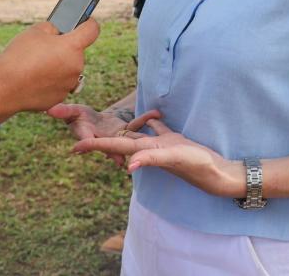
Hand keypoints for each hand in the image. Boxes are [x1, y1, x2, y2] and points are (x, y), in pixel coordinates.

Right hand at [0, 19, 98, 113]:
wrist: (2, 87)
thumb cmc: (18, 57)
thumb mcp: (36, 31)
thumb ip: (54, 28)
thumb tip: (60, 32)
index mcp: (72, 47)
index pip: (93, 30)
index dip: (89, 24)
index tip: (85, 23)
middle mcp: (76, 66)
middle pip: (77, 52)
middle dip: (65, 49)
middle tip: (45, 50)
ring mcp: (69, 84)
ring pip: (69, 69)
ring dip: (59, 66)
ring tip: (37, 66)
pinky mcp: (60, 98)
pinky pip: (60, 84)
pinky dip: (52, 82)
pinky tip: (35, 80)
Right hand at [47, 103, 159, 163]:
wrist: (92, 120)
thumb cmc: (78, 117)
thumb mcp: (71, 112)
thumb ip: (64, 111)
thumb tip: (49, 109)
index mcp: (89, 136)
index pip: (87, 140)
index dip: (87, 143)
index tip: (86, 149)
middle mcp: (104, 140)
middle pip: (109, 147)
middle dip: (115, 154)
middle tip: (121, 162)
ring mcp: (117, 137)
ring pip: (127, 140)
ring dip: (136, 140)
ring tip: (146, 144)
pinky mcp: (126, 131)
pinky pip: (137, 125)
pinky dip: (145, 119)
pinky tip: (157, 113)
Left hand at [71, 118, 244, 197]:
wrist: (215, 172)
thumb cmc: (195, 165)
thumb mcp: (173, 158)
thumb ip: (152, 159)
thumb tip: (127, 166)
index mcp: (144, 152)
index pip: (114, 146)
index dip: (94, 145)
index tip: (73, 147)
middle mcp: (147, 149)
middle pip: (117, 141)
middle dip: (98, 138)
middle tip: (79, 133)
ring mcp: (159, 145)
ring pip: (135, 134)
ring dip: (121, 129)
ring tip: (108, 123)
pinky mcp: (172, 141)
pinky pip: (157, 128)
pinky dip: (151, 121)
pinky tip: (150, 115)